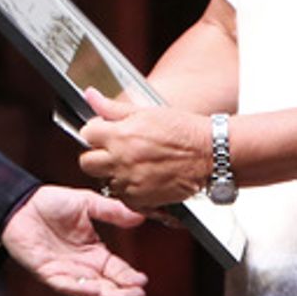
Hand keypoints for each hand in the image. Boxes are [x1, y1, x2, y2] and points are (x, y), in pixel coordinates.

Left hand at [1, 185, 147, 295]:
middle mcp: (82, 266)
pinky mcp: (47, 272)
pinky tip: (94, 292)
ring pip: (89, 292)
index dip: (130, 277)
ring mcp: (65, 272)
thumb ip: (112, 211)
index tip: (143, 282)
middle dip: (123, 294)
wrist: (22, 202)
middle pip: (107, 287)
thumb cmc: (52, 202)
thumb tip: (140, 216)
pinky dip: (78, 290)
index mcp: (94, 252)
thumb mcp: (87, 203)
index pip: (117, 270)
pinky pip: (64, 285)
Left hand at [77, 88, 210, 209]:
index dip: (96, 132)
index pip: (86, 134)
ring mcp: (130, 182)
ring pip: (104, 181)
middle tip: (113, 151)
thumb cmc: (183, 131)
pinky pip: (122, 198)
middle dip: (96, 156)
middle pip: (86, 163)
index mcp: (120, 135)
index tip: (105, 133)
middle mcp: (121, 160)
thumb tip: (91, 95)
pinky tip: (142, 178)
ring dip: (114, 174)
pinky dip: (129, 190)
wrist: (210, 153)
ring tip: (134, 164)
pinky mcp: (141, 200)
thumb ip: (113, 107)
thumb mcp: (146, 112)